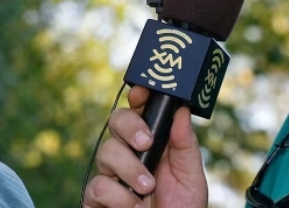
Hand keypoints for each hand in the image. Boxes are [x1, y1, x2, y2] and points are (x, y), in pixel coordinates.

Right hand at [82, 86, 207, 207]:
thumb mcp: (192, 178)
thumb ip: (185, 144)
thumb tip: (181, 109)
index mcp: (152, 144)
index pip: (139, 110)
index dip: (138, 96)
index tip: (144, 93)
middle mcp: (129, 155)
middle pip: (116, 121)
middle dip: (129, 126)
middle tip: (146, 142)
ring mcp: (111, 176)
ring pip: (107, 152)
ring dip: (130, 170)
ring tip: (147, 190)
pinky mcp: (96, 200)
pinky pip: (98, 186)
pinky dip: (119, 197)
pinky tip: (134, 207)